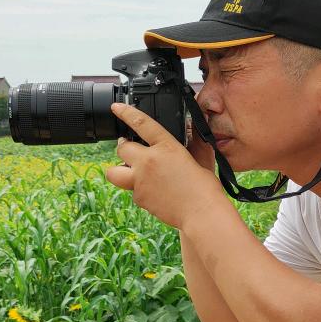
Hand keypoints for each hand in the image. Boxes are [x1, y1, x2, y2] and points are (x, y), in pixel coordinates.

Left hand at [104, 102, 224, 230]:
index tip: (117, 107)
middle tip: (131, 150)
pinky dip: (139, 189)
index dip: (126, 113)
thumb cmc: (206, 187)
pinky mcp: (139, 197)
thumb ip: (194, 143)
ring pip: (114, 172)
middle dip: (124, 148)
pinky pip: (131, 190)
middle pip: (122, 148)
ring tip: (131, 172)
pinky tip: (154, 192)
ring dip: (119, 170)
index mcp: (166, 147)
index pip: (141, 123)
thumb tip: (193, 129)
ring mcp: (141, 181)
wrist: (202, 214)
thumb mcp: (202, 159)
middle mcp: (149, 161)